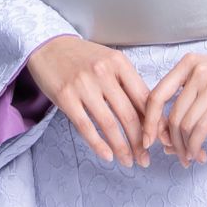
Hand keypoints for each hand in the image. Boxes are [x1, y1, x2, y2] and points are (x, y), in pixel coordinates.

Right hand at [26, 35, 152, 168]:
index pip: (143, 98)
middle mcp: (103, 72)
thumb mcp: (109, 61)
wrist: (49, 46)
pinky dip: (99, 145)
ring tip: (128, 161)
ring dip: (122, 148)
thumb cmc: (83, 57)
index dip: (152, 123)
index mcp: (119, 62)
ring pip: (109, 124)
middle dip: (140, 142)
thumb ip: (127, 84)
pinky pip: (86, 127)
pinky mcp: (66, 97)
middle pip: (128, 114)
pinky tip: (108, 156)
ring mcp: (83, 85)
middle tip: (145, 158)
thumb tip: (147, 117)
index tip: (157, 140)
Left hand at [142, 54, 206, 167]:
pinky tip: (199, 153)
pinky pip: (202, 128)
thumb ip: (185, 98)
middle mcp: (197, 71)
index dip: (149, 122)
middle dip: (171, 141)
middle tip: (177, 155)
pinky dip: (196, 145)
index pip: (157, 95)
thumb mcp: (206, 76)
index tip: (147, 141)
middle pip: (173, 116)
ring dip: (184, 147)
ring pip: (186, 124)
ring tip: (190, 157)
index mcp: (187, 63)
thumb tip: (163, 134)